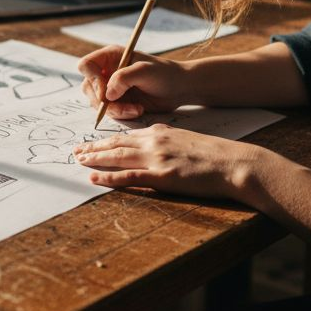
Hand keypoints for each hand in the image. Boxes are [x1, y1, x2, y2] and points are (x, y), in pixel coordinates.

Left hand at [72, 124, 257, 200]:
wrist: (233, 163)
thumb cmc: (215, 154)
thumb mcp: (187, 138)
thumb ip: (168, 139)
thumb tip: (154, 139)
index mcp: (161, 132)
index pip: (127, 135)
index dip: (107, 140)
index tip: (92, 143)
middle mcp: (155, 141)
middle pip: (117, 143)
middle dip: (94, 147)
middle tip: (76, 150)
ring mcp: (157, 158)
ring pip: (118, 157)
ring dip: (95, 158)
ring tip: (79, 160)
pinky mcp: (162, 176)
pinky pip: (129, 177)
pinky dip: (109, 177)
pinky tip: (94, 178)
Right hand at [76, 46, 188, 119]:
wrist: (179, 88)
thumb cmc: (165, 74)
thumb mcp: (145, 71)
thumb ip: (123, 78)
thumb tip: (107, 95)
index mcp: (111, 57)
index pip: (86, 66)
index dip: (92, 80)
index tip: (107, 93)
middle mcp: (107, 71)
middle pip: (88, 88)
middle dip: (103, 101)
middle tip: (122, 106)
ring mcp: (111, 87)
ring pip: (97, 103)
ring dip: (115, 110)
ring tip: (135, 109)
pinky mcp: (118, 101)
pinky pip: (109, 112)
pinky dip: (121, 114)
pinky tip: (138, 110)